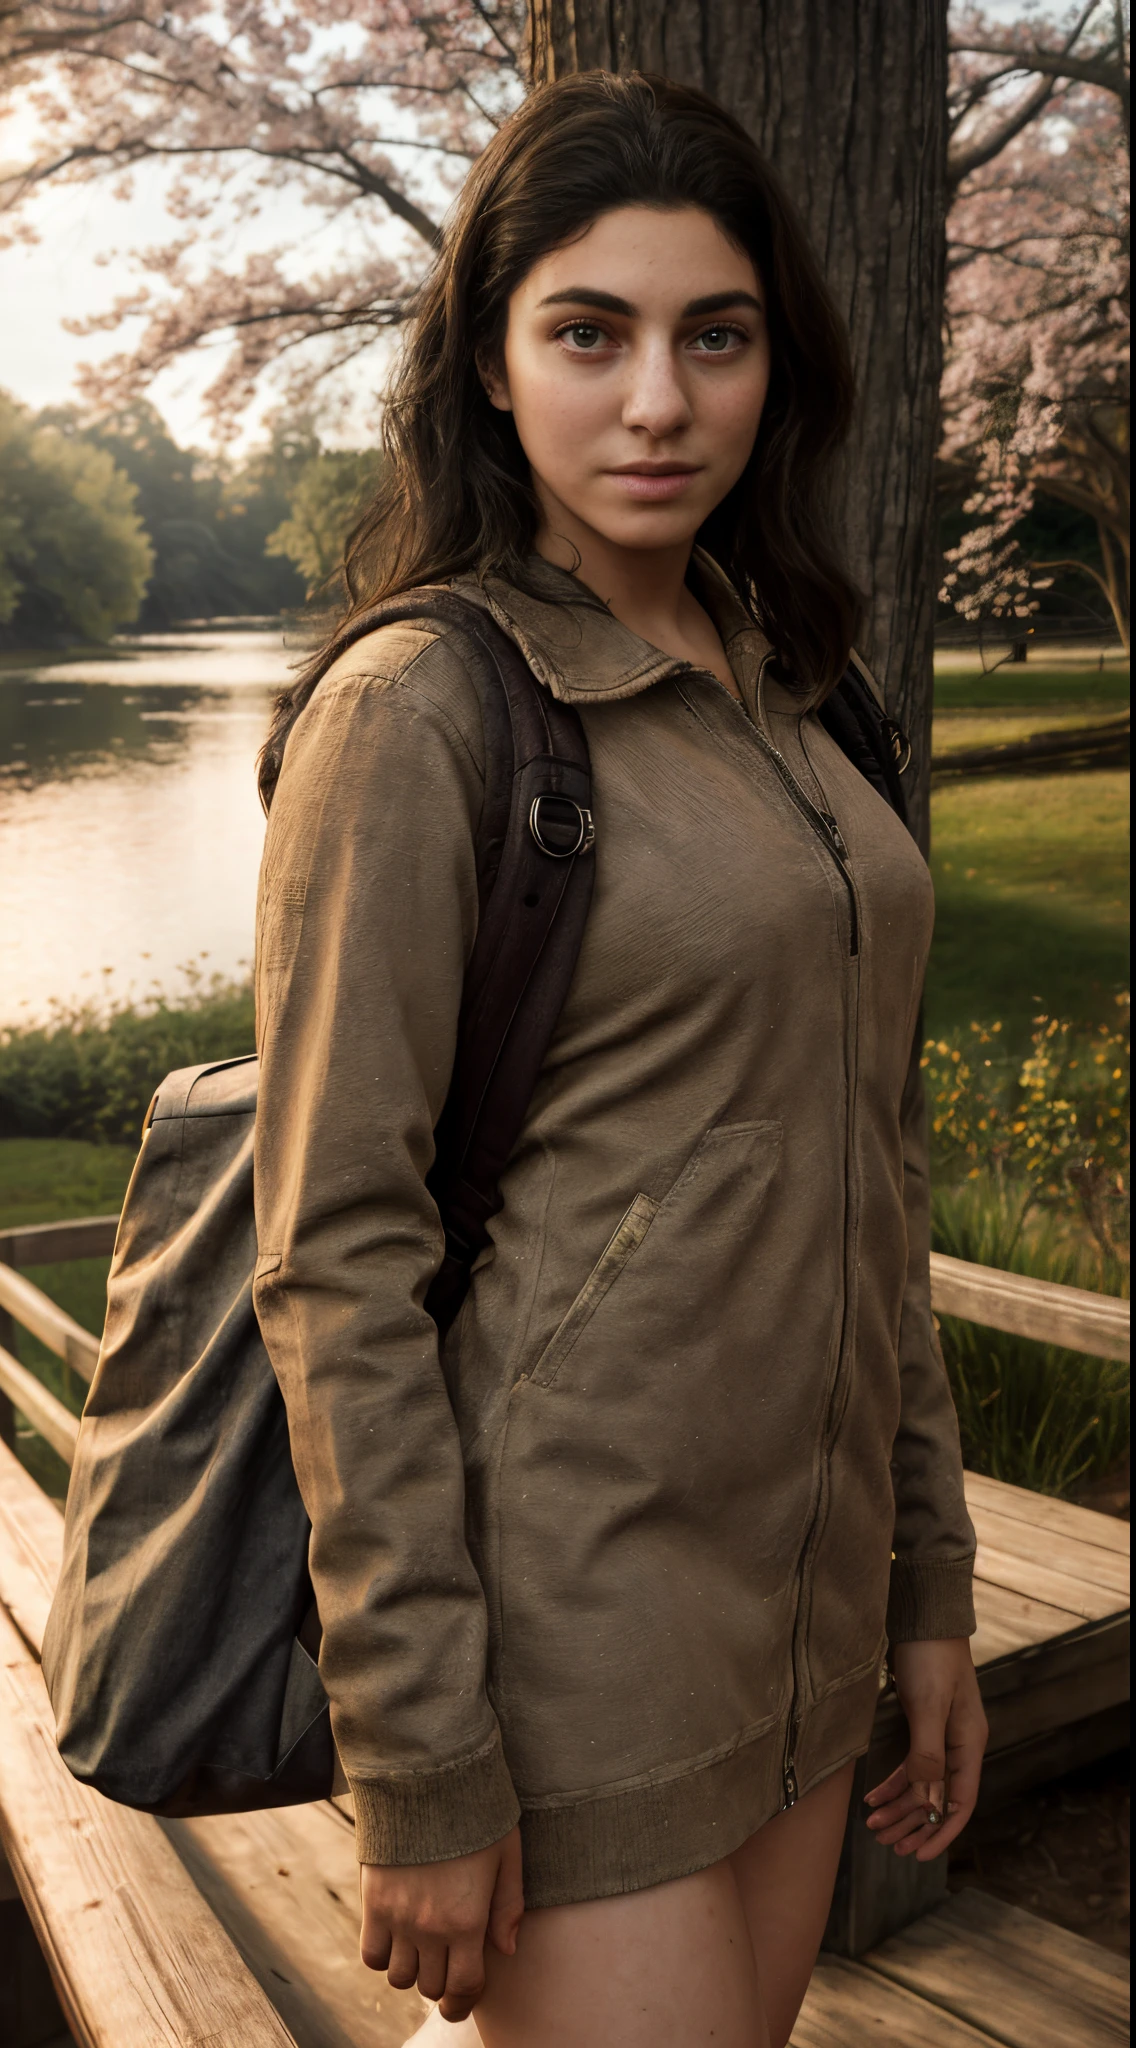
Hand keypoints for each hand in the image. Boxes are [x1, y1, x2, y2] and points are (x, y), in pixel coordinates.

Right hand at [360, 1825, 522, 2021]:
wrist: (425, 1780)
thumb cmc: (474, 1814)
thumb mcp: (507, 1853)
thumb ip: (509, 1905)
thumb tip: (507, 1949)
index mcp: (468, 1920)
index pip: (464, 1986)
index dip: (463, 2002)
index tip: (460, 2002)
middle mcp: (432, 1928)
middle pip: (431, 1986)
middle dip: (440, 1982)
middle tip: (444, 1966)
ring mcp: (399, 1918)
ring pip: (400, 1977)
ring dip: (411, 1970)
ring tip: (420, 1950)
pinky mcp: (373, 1904)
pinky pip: (371, 1956)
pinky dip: (382, 1956)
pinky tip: (395, 1938)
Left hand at [864, 1637, 986, 1861]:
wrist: (922, 1614)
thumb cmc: (929, 1656)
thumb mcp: (928, 1704)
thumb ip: (928, 1752)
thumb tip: (929, 1799)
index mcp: (969, 1743)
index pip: (961, 1801)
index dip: (942, 1832)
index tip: (921, 1856)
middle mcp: (959, 1743)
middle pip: (939, 1798)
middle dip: (914, 1824)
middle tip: (887, 1846)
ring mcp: (940, 1733)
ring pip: (922, 1783)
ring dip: (900, 1806)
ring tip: (874, 1827)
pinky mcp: (922, 1722)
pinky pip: (910, 1764)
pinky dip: (893, 1782)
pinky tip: (871, 1797)